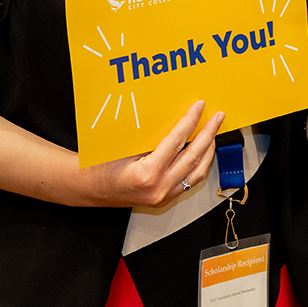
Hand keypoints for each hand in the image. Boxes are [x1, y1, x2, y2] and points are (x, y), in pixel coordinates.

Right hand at [80, 100, 223, 207]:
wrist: (89, 188)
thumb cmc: (101, 166)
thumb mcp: (125, 146)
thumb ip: (151, 136)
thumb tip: (175, 117)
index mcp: (147, 173)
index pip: (177, 141)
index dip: (190, 121)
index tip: (199, 107)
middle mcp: (159, 188)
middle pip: (193, 156)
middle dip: (208, 134)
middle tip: (217, 117)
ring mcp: (163, 196)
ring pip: (197, 172)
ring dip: (208, 150)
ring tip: (214, 133)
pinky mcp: (165, 199)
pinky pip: (190, 181)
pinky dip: (199, 164)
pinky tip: (203, 152)